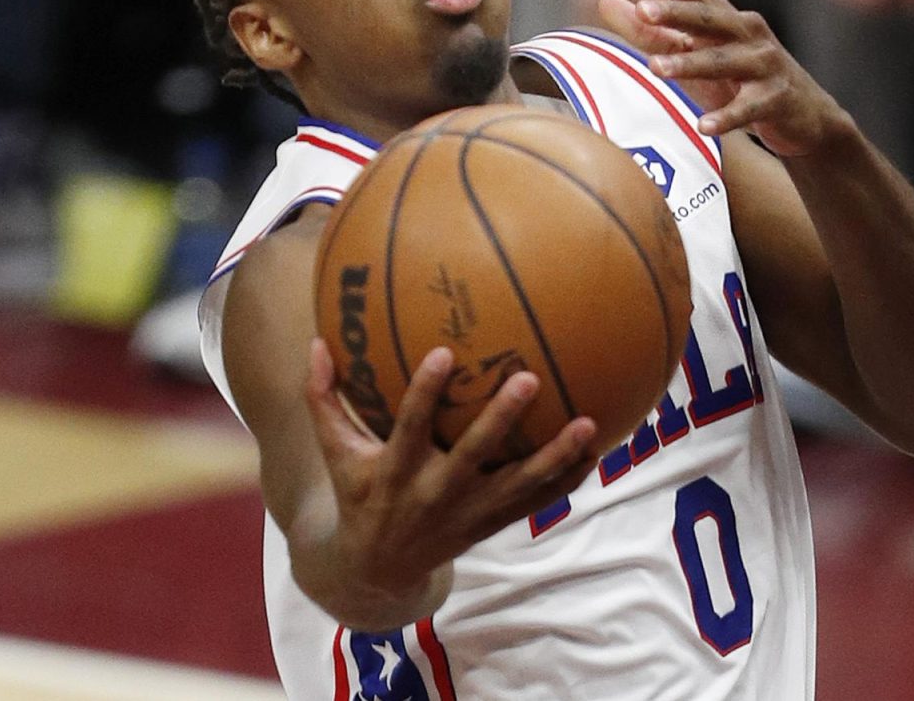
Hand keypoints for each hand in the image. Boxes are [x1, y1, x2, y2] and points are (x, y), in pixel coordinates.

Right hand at [305, 340, 597, 594]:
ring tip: (587, 425)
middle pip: (471, 456)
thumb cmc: (359, 494)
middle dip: (500, 420)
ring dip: (554, 457)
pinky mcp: (493, 525)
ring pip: (518, 486)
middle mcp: (433, 495)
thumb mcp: (336, 454)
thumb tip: (316, 343)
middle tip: (529, 379)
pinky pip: (537, 503)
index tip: (444, 352)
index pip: (407, 429)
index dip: (424, 393)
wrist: (377, 570)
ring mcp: (469, 514)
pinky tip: (597, 450)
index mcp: (393, 474)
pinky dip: (567, 479)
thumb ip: (323, 400)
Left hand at [597, 0, 850, 155]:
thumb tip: (605, 2)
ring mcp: (765, 65)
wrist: (807, 117)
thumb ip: (652, 33)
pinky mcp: (777, 99)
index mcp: (725, 19)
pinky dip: (726, 117)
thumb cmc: (743, 81)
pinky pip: (748, 108)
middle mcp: (747, 33)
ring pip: (723, 61)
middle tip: (644, 11)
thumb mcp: (698, 55)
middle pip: (707, 20)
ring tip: (657, 69)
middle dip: (675, 14)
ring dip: (690, 65)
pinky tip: (704, 126)